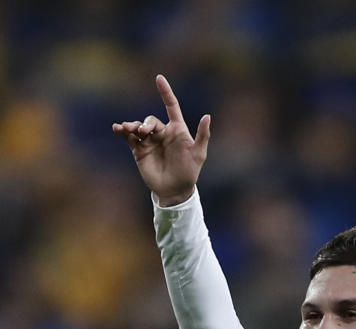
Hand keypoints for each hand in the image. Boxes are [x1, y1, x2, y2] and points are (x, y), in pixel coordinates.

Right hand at [112, 74, 209, 204]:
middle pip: (150, 120)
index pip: (171, 106)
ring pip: (138, 127)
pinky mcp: (140, 150)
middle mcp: (162, 133)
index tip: (159, 78)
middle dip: (146, 124)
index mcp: (177, 130)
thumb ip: (202, 136)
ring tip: (128, 129)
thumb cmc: (189, 172)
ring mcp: (150, 141)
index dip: (166, 92)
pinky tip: (117, 129)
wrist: (175, 191)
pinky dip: (122, 132)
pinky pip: (129, 138)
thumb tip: (207, 116)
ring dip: (132, 125)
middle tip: (144, 132)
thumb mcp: (199, 154)